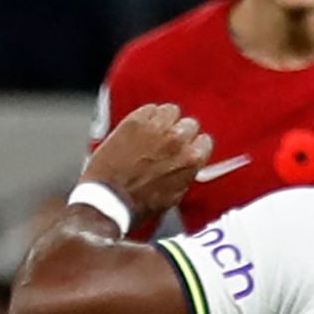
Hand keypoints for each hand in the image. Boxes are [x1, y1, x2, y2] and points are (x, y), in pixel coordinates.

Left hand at [81, 103, 213, 230]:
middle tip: (167, 142)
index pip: (204, 141)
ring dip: (165, 120)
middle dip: (180, 133)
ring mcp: (156, 128)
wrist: (110, 200)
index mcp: (192, 159)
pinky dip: (146, 117)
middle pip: (189, 124)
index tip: (185, 149)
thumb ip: (185, 173)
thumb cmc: (139, 204)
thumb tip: (186, 165)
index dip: (193, 146)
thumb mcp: (174, 195)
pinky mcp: (135, 121)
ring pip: (171, 110)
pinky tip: (139, 128)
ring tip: (154, 132)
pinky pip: (149, 108)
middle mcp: (178, 139)